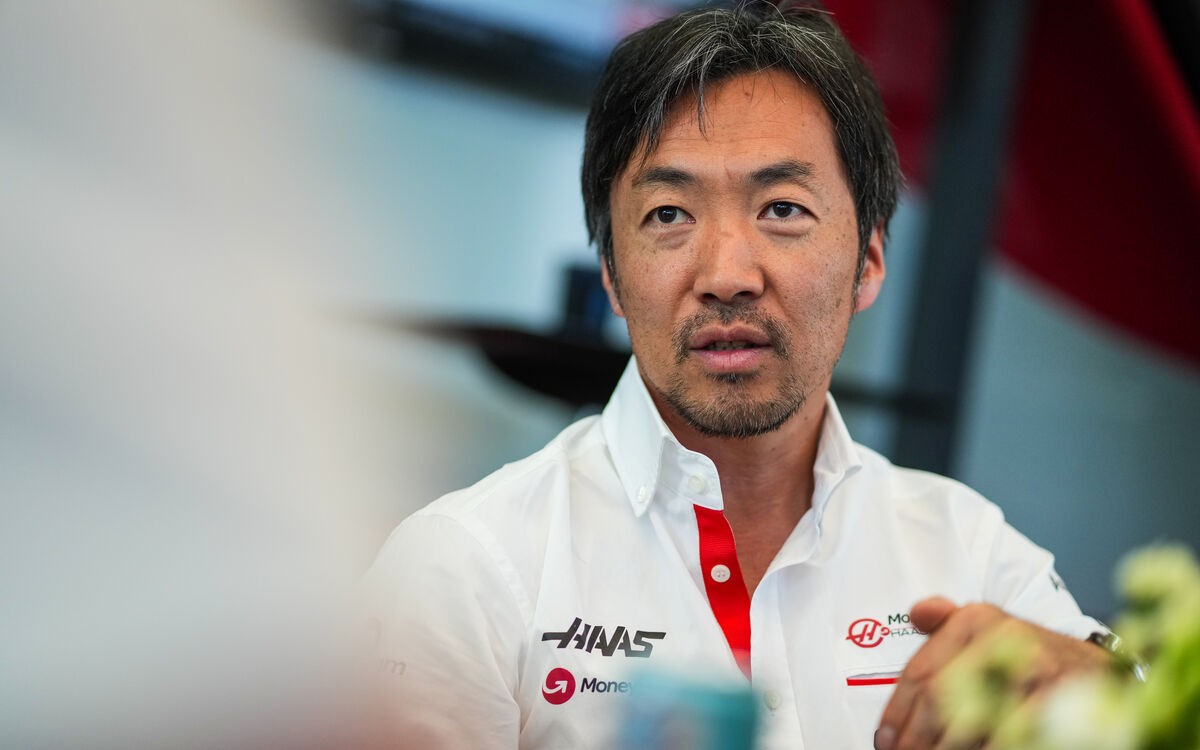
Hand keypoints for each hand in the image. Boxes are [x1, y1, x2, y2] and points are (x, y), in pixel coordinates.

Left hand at [873, 597, 1108, 749]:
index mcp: (979, 620)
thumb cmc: (1025, 652)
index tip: (884, 739)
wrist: (1094, 669)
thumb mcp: (986, 626)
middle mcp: (1009, 644)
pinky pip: (1010, 743)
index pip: (923, 673)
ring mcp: (1038, 680)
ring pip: (974, 732)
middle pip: (944, 705)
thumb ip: (945, 622)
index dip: (897, 714)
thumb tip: (916, 614)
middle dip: (917, 740)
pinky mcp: (1061, 713)